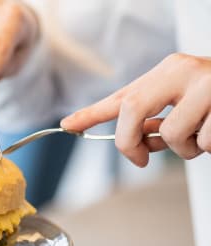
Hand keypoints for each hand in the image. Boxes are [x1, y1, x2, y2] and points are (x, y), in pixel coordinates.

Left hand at [61, 53, 210, 166]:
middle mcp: (184, 72)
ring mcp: (208, 85)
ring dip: (185, 148)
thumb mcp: (184, 102)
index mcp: (168, 71)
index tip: (67, 125)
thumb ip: (157, 119)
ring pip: (173, 135)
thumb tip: (135, 141)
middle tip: (139, 156)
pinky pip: (206, 142)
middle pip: (132, 111)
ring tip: (203, 135)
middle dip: (130, 142)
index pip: (121, 96)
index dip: (91, 113)